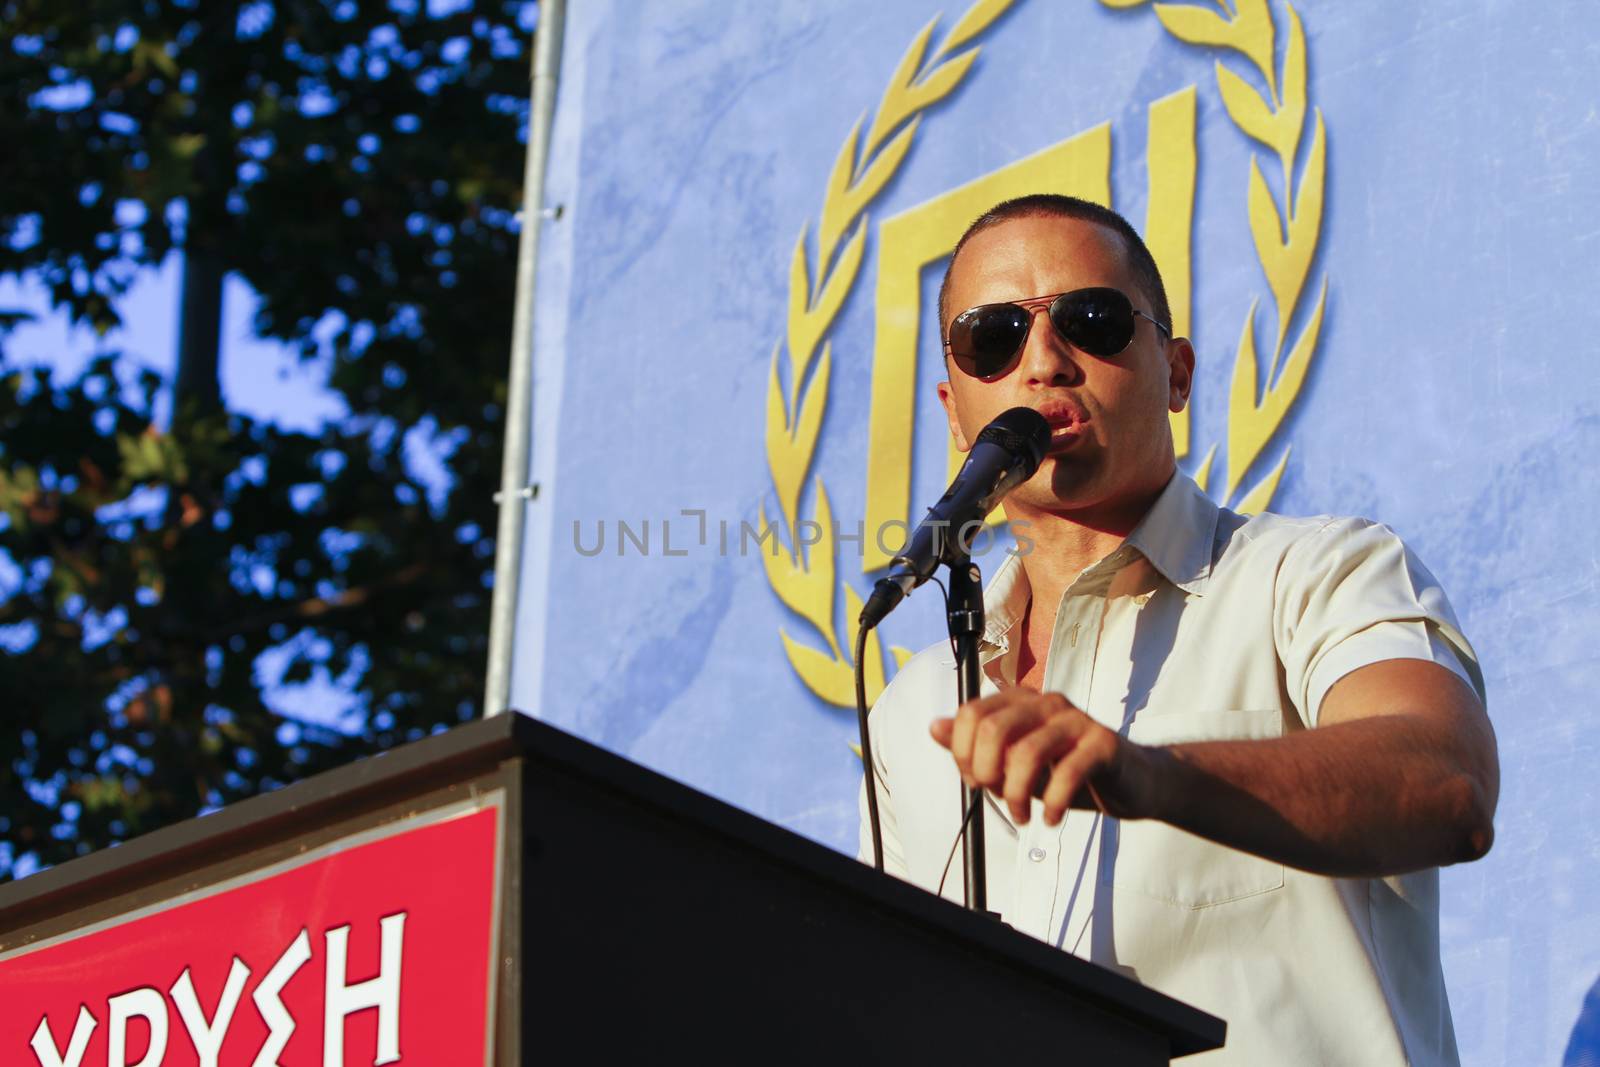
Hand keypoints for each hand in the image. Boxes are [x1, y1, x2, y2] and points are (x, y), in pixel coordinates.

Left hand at [929, 690, 1151, 824]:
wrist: (1131, 781)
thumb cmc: (1068, 770)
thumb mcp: (1015, 762)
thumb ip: (976, 745)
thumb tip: (934, 727)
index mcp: (1020, 700)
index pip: (971, 715)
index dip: (963, 753)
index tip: (975, 781)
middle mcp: (1046, 702)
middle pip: (993, 730)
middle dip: (986, 773)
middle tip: (999, 798)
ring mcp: (1076, 720)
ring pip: (1027, 753)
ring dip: (1018, 795)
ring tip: (1024, 817)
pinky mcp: (1102, 743)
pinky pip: (1067, 773)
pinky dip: (1052, 803)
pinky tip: (1051, 818)